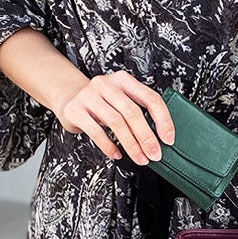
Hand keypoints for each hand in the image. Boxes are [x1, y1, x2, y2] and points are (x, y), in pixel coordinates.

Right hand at [54, 69, 175, 163]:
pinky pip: (96, 131)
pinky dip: (109, 146)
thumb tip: (159, 139)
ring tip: (140, 158)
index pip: (150, 98)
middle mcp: (106, 84)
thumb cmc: (101, 102)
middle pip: (132, 112)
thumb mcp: (120, 99)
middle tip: (154, 154)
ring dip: (131, 145)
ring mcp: (89, 96)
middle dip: (146, 137)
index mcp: (124, 80)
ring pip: (116, 123)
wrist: (68, 97)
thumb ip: (137, 111)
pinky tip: (117, 154)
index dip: (162, 120)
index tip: (168, 139)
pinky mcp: (75, 110)